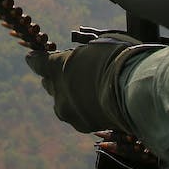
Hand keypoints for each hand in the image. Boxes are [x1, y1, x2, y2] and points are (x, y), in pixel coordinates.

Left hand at [24, 33, 149, 133]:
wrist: (136, 90)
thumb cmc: (121, 58)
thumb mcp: (101, 43)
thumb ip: (85, 49)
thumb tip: (82, 47)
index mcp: (59, 66)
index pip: (38, 63)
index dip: (36, 60)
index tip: (32, 58)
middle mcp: (58, 90)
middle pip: (49, 84)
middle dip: (56, 79)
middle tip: (70, 74)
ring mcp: (69, 110)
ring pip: (62, 103)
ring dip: (70, 98)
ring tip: (88, 92)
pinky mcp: (83, 126)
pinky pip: (79, 116)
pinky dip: (85, 110)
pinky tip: (99, 104)